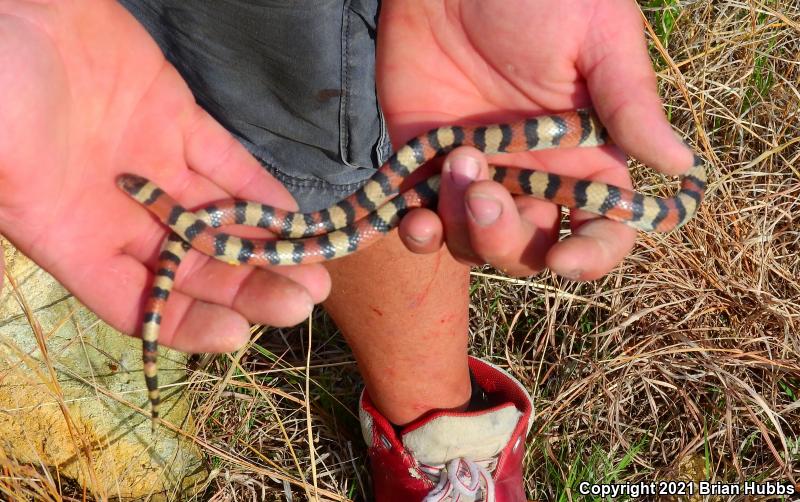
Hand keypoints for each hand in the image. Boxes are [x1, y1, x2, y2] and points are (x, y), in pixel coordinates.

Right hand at [0, 0, 329, 351]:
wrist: (12, 3)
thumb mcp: (2, 159)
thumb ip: (35, 206)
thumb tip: (77, 256)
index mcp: (68, 234)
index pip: (135, 300)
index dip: (185, 325)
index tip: (236, 335)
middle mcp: (116, 208)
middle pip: (191, 265)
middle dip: (245, 289)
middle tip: (298, 304)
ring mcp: (150, 161)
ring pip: (216, 219)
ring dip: (263, 248)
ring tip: (313, 272)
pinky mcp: (173, 116)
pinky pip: (225, 163)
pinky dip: (258, 190)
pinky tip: (293, 217)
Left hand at [378, 0, 693, 278]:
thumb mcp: (597, 37)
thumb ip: (630, 104)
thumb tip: (679, 164)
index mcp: (585, 157)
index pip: (601, 230)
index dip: (590, 257)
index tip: (565, 260)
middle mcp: (532, 176)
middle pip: (530, 250)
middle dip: (509, 240)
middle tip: (488, 194)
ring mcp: (477, 173)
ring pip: (473, 244)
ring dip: (463, 229)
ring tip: (455, 166)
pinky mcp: (424, 164)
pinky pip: (422, 224)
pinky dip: (420, 235)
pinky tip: (416, 219)